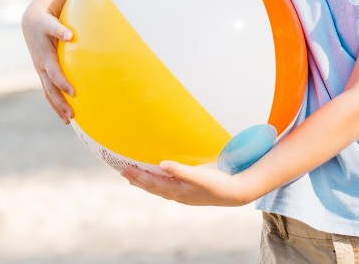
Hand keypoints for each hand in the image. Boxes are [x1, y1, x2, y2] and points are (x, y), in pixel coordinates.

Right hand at [21, 4, 74, 123]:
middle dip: (60, 103)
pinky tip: (65, 112)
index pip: (54, 73)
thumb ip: (60, 29)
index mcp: (44, 57)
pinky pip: (49, 91)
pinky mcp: (43, 73)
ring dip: (58, 107)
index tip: (73, 93)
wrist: (31, 23)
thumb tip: (70, 35)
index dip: (63, 83)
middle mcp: (41, 67)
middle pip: (50, 90)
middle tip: (72, 116)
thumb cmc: (44, 23)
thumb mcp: (50, 23)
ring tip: (69, 120)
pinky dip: (55, 102)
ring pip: (48, 93)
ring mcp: (41, 72)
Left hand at [121, 162, 252, 206]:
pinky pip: (167, 187)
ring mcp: (183, 194)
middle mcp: (178, 194)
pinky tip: (157, 178)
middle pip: (152, 187)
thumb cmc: (218, 183)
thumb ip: (180, 170)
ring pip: (159, 188)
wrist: (235, 192)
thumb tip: (161, 164)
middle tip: (122, 170)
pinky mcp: (189, 190)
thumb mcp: (199, 176)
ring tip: (133, 176)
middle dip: (137, 178)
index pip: (152, 183)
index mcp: (178, 190)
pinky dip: (157, 182)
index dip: (138, 175)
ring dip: (145, 182)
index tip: (125, 168)